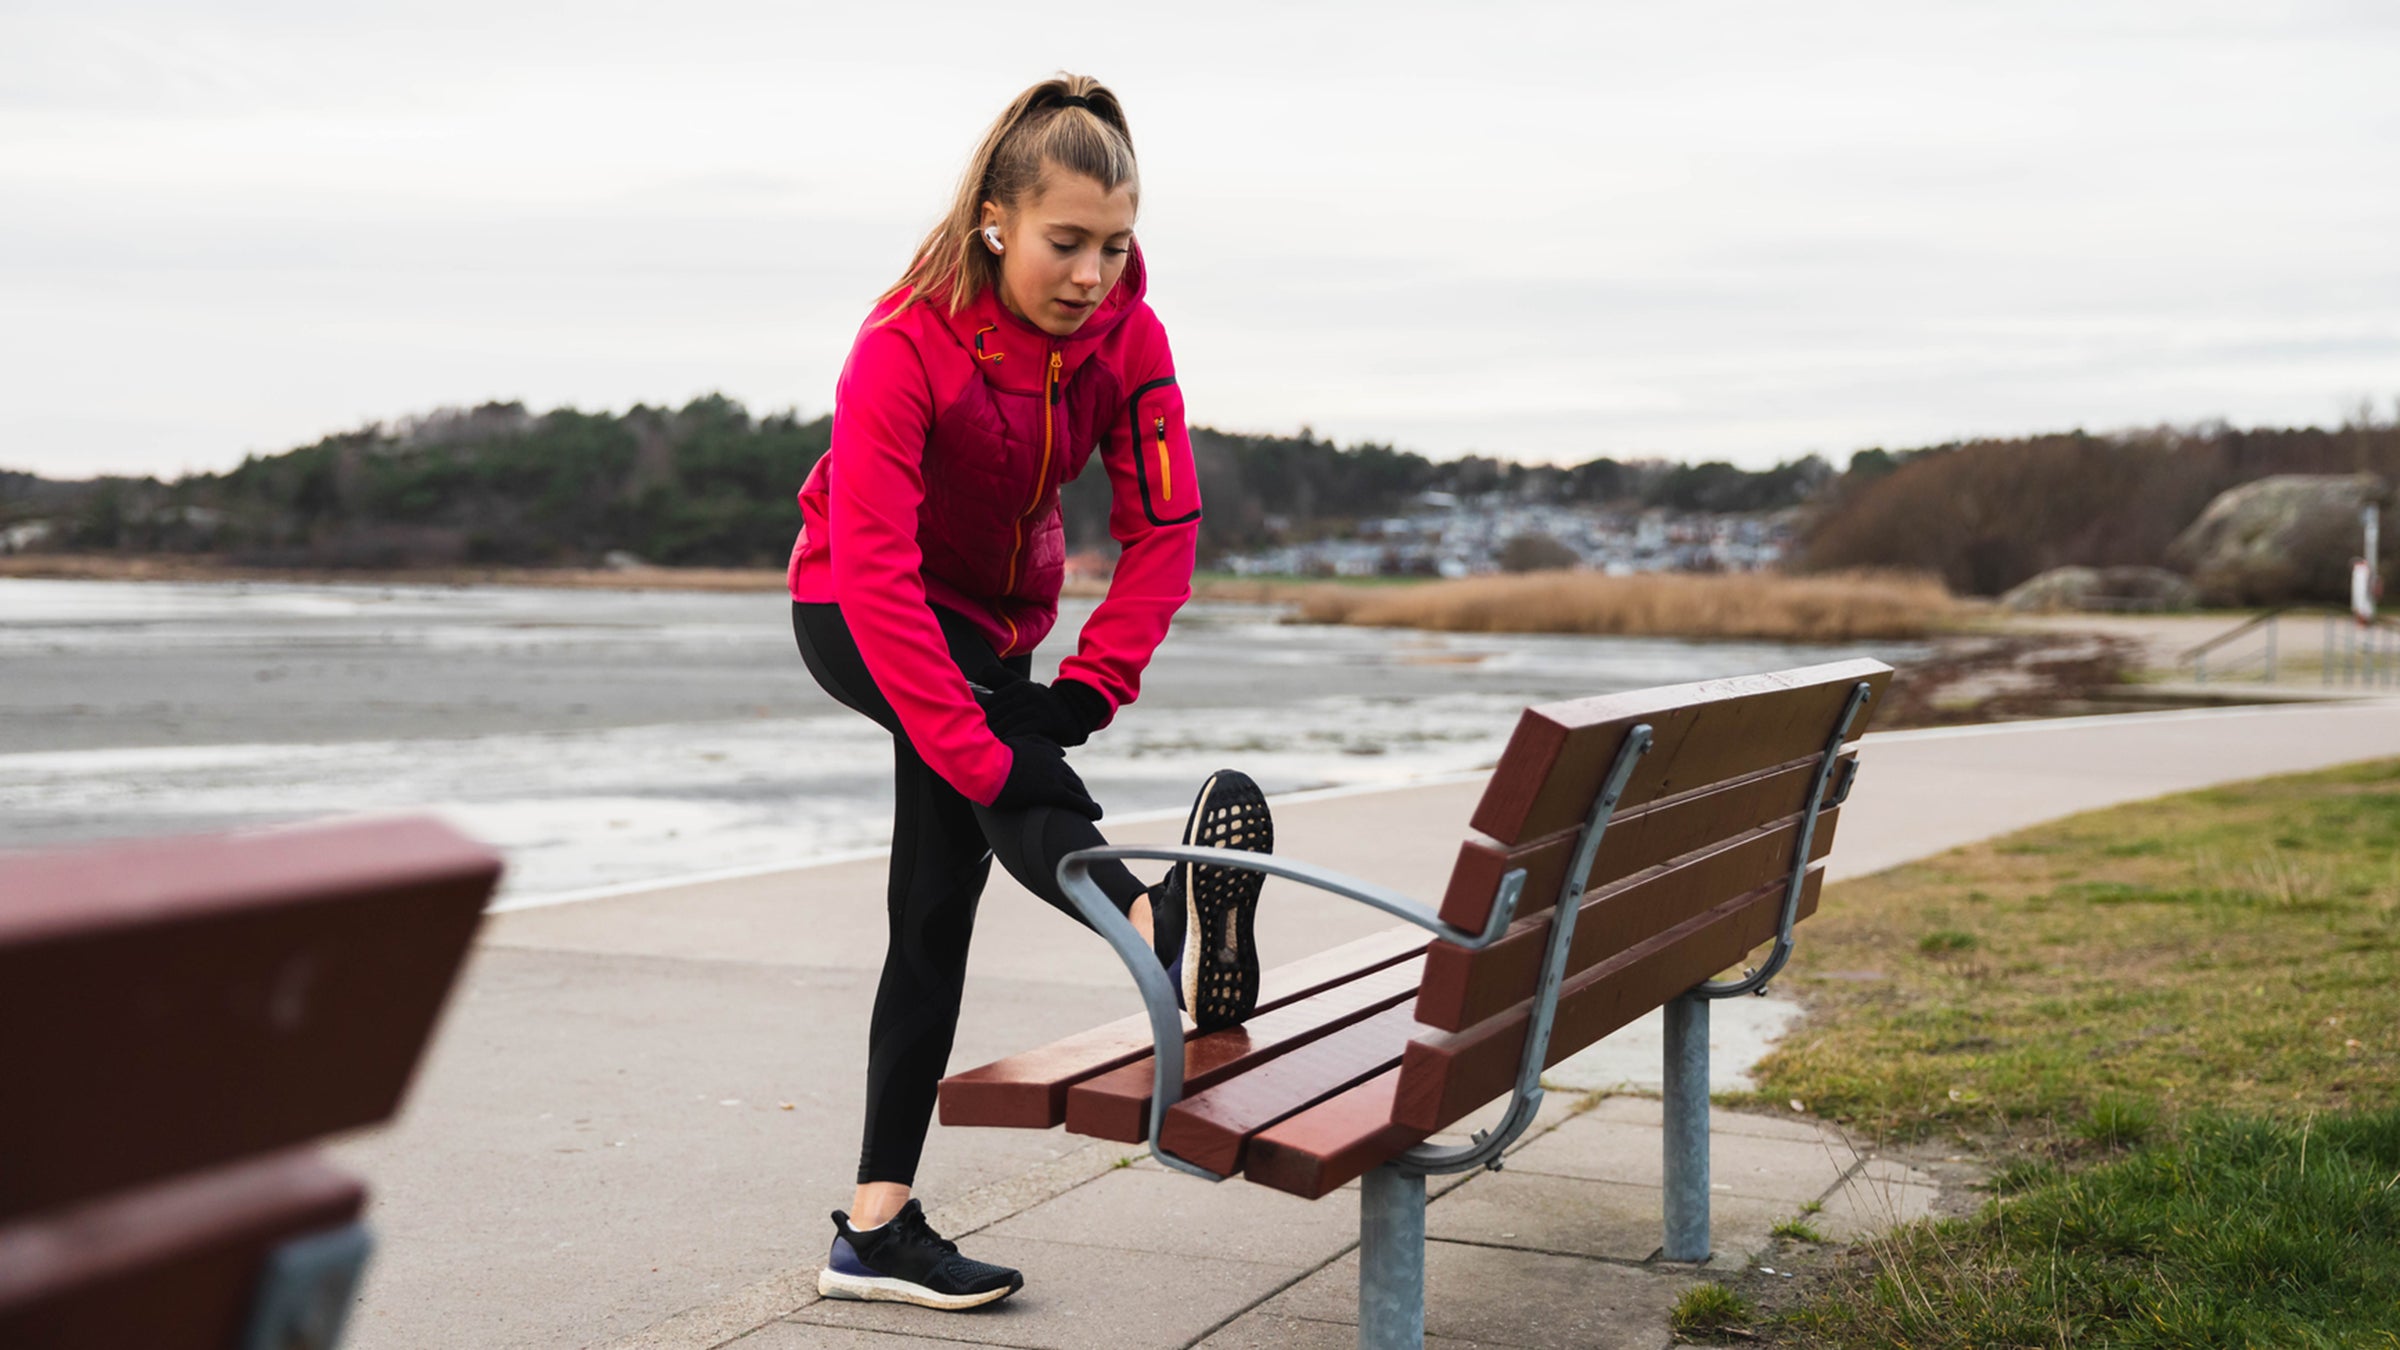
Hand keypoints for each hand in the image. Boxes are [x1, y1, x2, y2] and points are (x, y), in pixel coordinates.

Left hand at [978, 678, 1107, 747]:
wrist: (1076, 712)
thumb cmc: (1043, 705)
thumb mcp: (1024, 688)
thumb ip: (1001, 680)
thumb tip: (977, 675)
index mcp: (1018, 687)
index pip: (990, 703)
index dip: (978, 719)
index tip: (968, 731)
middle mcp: (1026, 694)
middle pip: (996, 715)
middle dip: (983, 731)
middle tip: (971, 745)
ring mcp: (1036, 707)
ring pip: (1006, 724)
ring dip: (994, 739)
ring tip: (983, 751)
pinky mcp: (1045, 720)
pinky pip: (1021, 733)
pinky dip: (1010, 742)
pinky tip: (1003, 752)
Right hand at [989, 736, 1101, 819]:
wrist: (988, 765)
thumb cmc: (996, 757)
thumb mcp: (1019, 743)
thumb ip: (1040, 745)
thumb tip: (1062, 752)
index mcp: (1046, 753)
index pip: (1063, 769)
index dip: (1070, 781)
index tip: (1074, 790)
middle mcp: (1055, 764)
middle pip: (1074, 780)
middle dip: (1081, 792)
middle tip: (1086, 804)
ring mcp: (1055, 777)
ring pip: (1079, 791)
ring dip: (1087, 802)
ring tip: (1093, 812)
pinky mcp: (1053, 792)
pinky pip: (1078, 801)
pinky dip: (1089, 808)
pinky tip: (1096, 816)